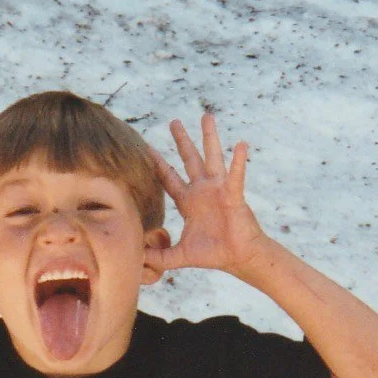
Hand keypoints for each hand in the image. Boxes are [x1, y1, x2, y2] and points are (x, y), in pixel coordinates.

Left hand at [147, 114, 269, 275]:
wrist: (239, 258)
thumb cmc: (213, 254)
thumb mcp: (179, 256)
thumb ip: (158, 257)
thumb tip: (136, 261)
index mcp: (188, 202)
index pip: (169, 178)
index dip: (158, 164)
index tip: (146, 148)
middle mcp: (202, 190)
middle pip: (189, 159)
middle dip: (182, 140)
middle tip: (174, 121)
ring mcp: (219, 190)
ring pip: (212, 157)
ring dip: (210, 137)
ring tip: (206, 116)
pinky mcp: (234, 195)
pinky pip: (236, 175)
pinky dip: (239, 161)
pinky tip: (241, 145)